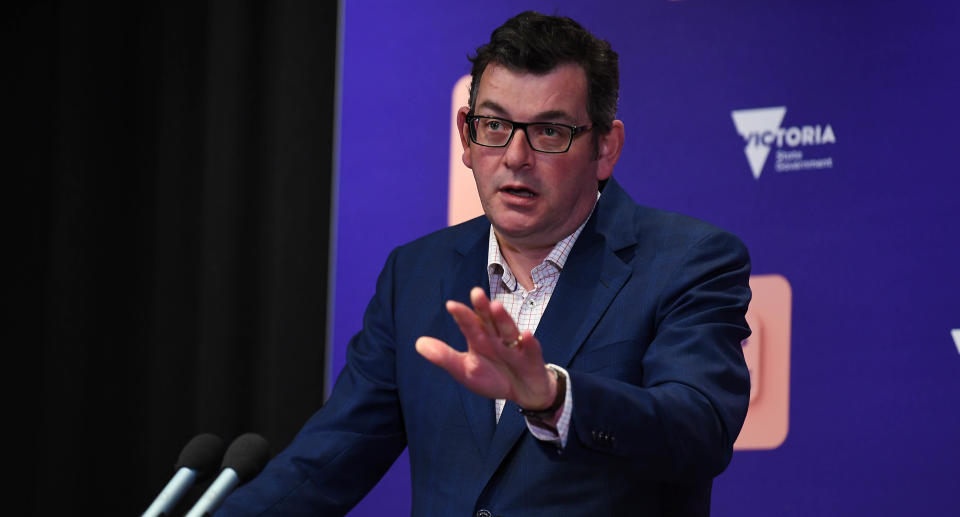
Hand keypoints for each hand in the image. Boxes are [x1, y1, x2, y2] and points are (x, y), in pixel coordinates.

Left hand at [416, 287, 557, 410]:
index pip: (469, 325)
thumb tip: (418, 343)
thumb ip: (444, 357)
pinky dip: (529, 342)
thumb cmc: (494, 377)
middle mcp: (497, 338)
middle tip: (475, 293)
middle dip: (483, 308)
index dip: (462, 316)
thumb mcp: (465, 370)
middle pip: (489, 321)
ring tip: (495, 306)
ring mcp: (515, 346)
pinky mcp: (532, 358)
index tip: (451, 305)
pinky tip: (525, 334)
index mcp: (480, 339)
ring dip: (503, 319)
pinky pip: (530, 349)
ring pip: (508, 330)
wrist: (524, 392)